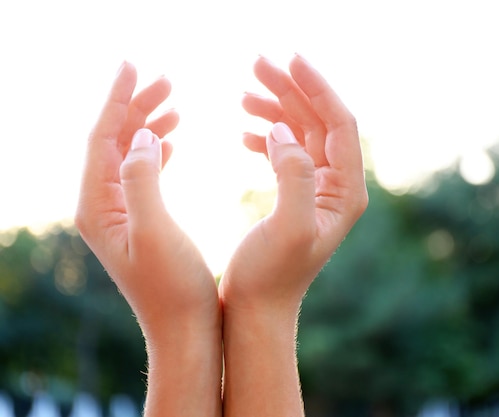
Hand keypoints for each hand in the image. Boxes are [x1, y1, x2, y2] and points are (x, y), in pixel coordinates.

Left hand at [75, 62, 220, 416]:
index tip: (135, 66)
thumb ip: (143, 178)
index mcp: (98, 206)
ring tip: (175, 104)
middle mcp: (102, 206)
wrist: (185, 329)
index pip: (101, 138)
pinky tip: (173, 141)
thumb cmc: (173, 287)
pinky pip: (141, 173)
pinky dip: (157, 150)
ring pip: (129, 155)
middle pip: (113, 141)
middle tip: (167, 82)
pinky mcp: (139, 220)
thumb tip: (145, 135)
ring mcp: (120, 214)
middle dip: (136, 107)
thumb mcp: (156, 230)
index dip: (117, 99)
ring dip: (149, 126)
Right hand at [220, 54, 367, 315]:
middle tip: (256, 64)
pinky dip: (267, 135)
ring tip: (243, 94)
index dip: (317, 87)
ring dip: (276, 109)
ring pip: (301, 132)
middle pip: (319, 121)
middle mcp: (337, 187)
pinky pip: (286, 151)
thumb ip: (293, 175)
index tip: (289, 59)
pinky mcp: (296, 195)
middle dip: (291, 90)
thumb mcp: (287, 228)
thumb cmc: (270, 278)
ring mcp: (317, 190)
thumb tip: (282, 129)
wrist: (257, 310)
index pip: (339, 124)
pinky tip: (244, 131)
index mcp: (345, 191)